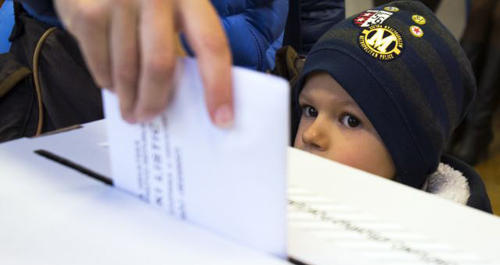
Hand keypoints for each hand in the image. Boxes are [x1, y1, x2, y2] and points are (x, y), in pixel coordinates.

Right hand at [54, 0, 233, 126]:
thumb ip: (184, 34)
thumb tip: (190, 90)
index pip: (212, 45)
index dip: (218, 87)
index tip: (222, 118)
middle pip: (160, 66)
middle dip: (155, 102)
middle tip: (151, 118)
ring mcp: (118, 2)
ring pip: (127, 71)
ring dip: (129, 99)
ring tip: (131, 110)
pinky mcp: (87, 12)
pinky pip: (99, 64)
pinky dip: (106, 82)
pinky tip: (112, 84)